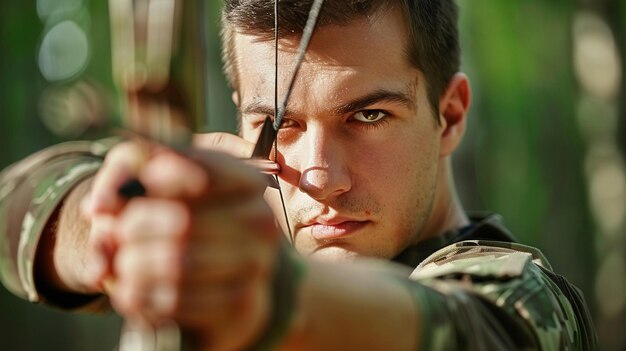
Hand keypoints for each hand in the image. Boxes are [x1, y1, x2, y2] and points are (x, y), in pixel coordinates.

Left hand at [83, 134, 281, 349]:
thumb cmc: (177, 211)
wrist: (210, 272)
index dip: (162, 179)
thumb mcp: (151, 177)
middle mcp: (260, 220)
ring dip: (132, 265)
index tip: (138, 185)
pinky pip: (177, 301)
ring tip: (119, 262)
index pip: (207, 173)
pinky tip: (131, 290)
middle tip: (113, 233)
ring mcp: (255, 264)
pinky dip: (142, 296)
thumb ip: (124, 172)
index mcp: (247, 180)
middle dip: (133, 228)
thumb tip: (101, 206)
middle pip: (184, 222)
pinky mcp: (241, 304)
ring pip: (178, 264)